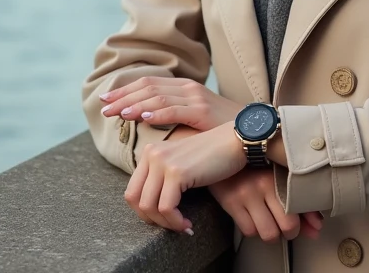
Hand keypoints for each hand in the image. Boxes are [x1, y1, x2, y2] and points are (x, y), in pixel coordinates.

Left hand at [100, 76, 243, 131]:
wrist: (254, 131)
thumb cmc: (223, 130)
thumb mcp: (196, 119)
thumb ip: (175, 116)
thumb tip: (150, 124)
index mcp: (184, 88)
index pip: (149, 84)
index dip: (125, 91)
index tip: (106, 101)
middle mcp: (188, 88)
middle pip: (148, 87)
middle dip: (123, 98)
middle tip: (104, 108)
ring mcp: (195, 98)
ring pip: (157, 97)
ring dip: (134, 106)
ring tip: (117, 115)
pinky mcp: (202, 111)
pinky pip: (174, 110)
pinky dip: (156, 114)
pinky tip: (142, 119)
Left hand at [124, 123, 247, 232]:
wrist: (236, 142)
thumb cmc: (214, 156)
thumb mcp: (181, 163)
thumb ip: (163, 178)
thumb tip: (152, 208)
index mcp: (150, 152)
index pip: (132, 190)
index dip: (145, 211)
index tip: (165, 219)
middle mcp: (152, 154)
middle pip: (134, 199)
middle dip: (151, 220)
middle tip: (172, 226)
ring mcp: (163, 162)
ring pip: (149, 206)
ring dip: (166, 223)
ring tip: (183, 226)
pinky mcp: (177, 172)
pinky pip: (167, 207)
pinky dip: (176, 221)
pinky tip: (189, 224)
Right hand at [210, 169, 323, 242]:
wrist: (219, 153)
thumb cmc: (253, 166)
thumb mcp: (277, 177)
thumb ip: (299, 202)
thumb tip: (317, 228)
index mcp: (280, 174)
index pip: (302, 206)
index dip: (306, 222)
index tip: (308, 225)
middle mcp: (264, 183)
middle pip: (288, 225)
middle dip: (290, 232)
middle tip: (286, 227)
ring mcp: (246, 193)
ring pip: (268, 233)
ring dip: (270, 233)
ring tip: (268, 222)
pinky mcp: (230, 202)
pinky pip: (249, 231)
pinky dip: (253, 229)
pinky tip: (253, 218)